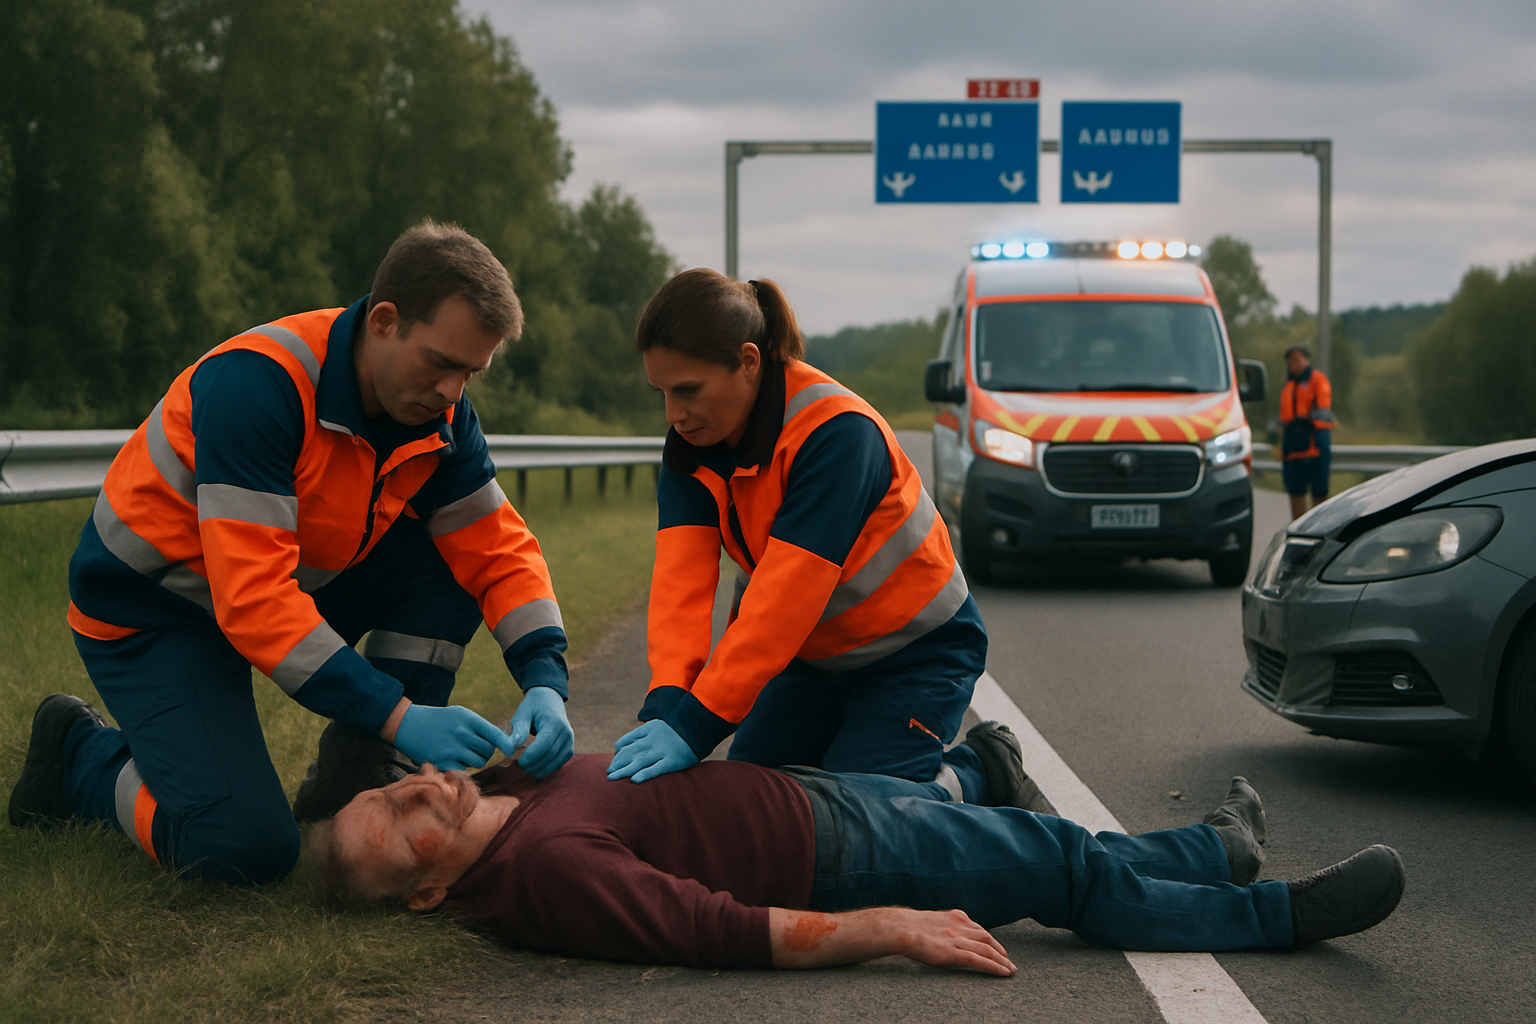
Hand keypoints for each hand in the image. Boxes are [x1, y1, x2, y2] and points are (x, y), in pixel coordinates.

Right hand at [393, 703, 515, 771]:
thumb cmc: (439, 719)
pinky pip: (464, 770)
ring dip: (475, 761)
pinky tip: (452, 759)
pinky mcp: (442, 763)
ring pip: (478, 762)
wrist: (408, 725)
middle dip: (485, 752)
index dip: (506, 744)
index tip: (510, 750)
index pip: (495, 734)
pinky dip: (462, 767)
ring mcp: (452, 749)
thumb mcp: (460, 714)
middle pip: (488, 751)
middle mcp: (461, 734)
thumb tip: (502, 742)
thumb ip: (479, 727)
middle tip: (475, 748)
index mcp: (468, 719)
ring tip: (464, 754)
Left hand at [506, 686, 573, 777]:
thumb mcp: (523, 713)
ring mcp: (570, 740)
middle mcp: (566, 732)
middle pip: (550, 754)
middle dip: (535, 764)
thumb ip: (519, 729)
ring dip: (541, 769)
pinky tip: (537, 768)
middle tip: (520, 767)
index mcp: (554, 722)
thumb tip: (514, 746)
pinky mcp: (569, 747)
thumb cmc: (533, 707)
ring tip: (527, 769)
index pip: (544, 744)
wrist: (549, 699)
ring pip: (556, 761)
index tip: (519, 762)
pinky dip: (549, 768)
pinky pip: (560, 762)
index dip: (532, 756)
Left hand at [607, 720, 697, 782]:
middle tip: (609, 773)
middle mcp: (652, 742)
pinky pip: (656, 769)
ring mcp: (661, 751)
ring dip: (624, 770)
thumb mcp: (656, 724)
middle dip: (618, 763)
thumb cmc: (677, 728)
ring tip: (613, 778)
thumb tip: (621, 745)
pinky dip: (645, 774)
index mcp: (647, 731)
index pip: (627, 743)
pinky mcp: (671, 761)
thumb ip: (640, 733)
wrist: (697, 726)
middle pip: (629, 753)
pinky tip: (635, 780)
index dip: (619, 754)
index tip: (613, 763)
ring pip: (639, 762)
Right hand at [893, 909, 1016, 975]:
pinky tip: (1003, 972)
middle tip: (1008, 960)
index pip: (978, 929)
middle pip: (987, 939)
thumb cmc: (908, 927)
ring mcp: (957, 939)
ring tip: (1010, 969)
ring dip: (1002, 960)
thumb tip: (943, 935)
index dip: (990, 940)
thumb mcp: (931, 920)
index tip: (998, 948)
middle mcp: (960, 926)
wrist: (899, 929)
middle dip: (1000, 950)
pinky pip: (979, 960)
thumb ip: (942, 926)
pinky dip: (994, 966)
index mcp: (955, 916)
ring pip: (987, 950)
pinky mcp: (953, 953)